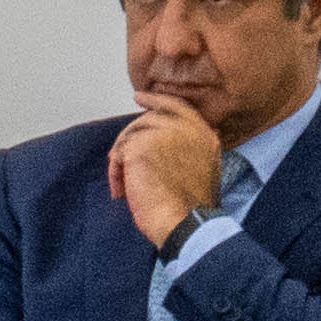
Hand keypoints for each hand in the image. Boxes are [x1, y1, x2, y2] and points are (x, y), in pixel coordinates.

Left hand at [110, 95, 227, 248]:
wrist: (187, 223)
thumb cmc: (192, 208)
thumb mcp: (204, 170)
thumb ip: (190, 149)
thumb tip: (167, 139)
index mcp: (203, 134)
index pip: (177, 106)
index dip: (156, 100)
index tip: (140, 98)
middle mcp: (185, 128)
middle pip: (148, 118)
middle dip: (130, 136)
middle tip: (116, 154)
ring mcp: (163, 133)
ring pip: (130, 136)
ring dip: (122, 161)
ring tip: (123, 185)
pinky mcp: (141, 146)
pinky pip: (119, 153)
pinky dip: (115, 173)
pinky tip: (121, 191)